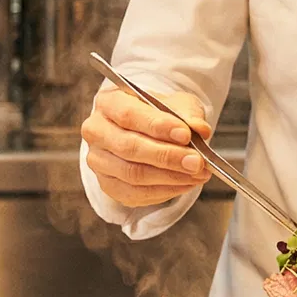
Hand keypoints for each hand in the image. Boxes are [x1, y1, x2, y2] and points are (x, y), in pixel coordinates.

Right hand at [81, 88, 212, 207]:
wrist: (147, 132)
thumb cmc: (160, 114)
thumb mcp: (177, 104)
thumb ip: (188, 113)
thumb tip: (200, 129)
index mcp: (108, 102)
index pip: (129, 114)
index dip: (158, 126)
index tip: (186, 135)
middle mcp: (96, 130)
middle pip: (129, 147)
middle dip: (167, 156)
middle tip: (197, 161)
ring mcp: (98, 160)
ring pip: (132, 174)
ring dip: (169, 177)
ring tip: (197, 174)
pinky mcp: (107, 184)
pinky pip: (135, 193)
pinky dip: (165, 191)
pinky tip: (185, 183)